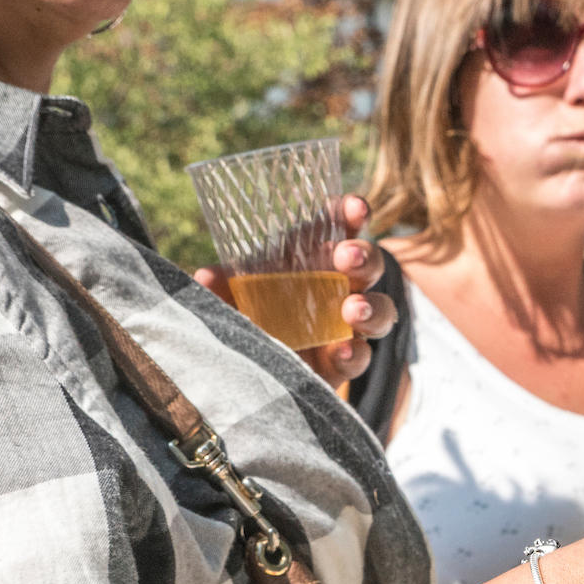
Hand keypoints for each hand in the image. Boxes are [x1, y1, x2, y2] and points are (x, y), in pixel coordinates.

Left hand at [194, 195, 396, 387]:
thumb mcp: (229, 299)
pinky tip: (344, 350)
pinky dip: (357, 353)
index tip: (354, 208)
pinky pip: (362, 355)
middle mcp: (336, 286)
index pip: (337, 226)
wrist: (248, 374)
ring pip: (379, 308)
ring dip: (372, 306)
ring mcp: (346, 326)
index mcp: (309, 259)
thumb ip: (220, 288)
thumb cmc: (246, 318)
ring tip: (353, 309)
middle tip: (347, 257)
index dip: (349, 213)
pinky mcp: (344, 361)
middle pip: (366, 263)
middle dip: (365, 255)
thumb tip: (204, 277)